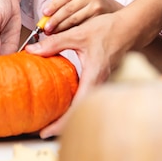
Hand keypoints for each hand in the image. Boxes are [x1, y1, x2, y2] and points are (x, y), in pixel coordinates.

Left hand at [27, 12, 135, 137]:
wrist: (130, 28)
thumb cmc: (109, 30)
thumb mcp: (78, 34)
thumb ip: (54, 43)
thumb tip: (31, 50)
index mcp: (94, 76)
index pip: (77, 107)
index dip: (60, 123)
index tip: (45, 131)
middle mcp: (99, 83)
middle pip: (80, 113)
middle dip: (62, 126)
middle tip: (42, 130)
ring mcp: (101, 82)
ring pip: (84, 106)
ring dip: (68, 116)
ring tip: (50, 120)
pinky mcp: (101, 79)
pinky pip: (87, 97)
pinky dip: (74, 104)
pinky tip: (62, 102)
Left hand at [43, 0, 122, 33]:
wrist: (113, 10)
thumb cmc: (92, 2)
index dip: (53, 6)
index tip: (45, 13)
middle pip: (68, 9)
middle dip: (54, 20)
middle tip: (46, 27)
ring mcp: (97, 7)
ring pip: (73, 20)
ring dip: (60, 28)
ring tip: (52, 32)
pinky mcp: (100, 19)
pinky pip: (81, 27)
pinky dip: (70, 32)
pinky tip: (64, 35)